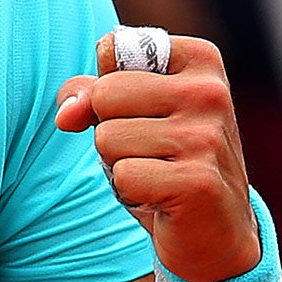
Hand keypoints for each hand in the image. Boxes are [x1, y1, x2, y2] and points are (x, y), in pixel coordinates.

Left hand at [54, 34, 257, 281]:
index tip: (144, 112)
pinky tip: (162, 196)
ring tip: (157, 173)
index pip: (110, 49)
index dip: (108, 89)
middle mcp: (210, 92)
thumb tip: (66, 115)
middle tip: (149, 151)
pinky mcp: (198, 181)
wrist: (215, 231)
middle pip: (104, 93)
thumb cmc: (164, 160)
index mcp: (200, 59)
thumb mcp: (127, 113)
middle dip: (111, 129)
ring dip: (119, 163)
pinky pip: (122, 175)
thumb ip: (87, 93)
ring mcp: (207, 136)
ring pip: (107, 137)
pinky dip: (130, 191)